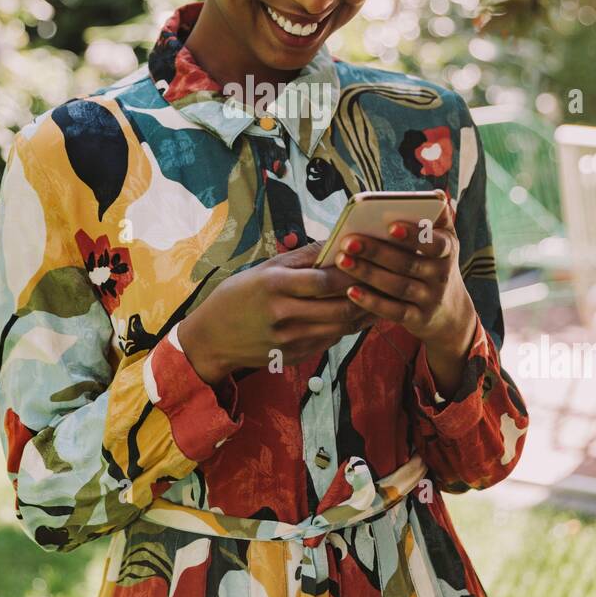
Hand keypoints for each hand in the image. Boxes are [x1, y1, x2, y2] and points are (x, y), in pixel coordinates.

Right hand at [177, 241, 377, 382]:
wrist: (212, 338)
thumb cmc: (238, 296)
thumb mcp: (264, 269)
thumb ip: (302, 257)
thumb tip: (336, 240)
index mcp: (274, 286)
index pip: (324, 281)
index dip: (350, 272)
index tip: (368, 260)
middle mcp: (284, 315)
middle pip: (340, 307)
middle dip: (366, 294)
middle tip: (383, 280)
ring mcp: (290, 339)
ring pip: (341, 327)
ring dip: (363, 312)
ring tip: (379, 296)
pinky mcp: (295, 356)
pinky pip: (331, 340)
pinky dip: (347, 327)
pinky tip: (357, 315)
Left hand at [331, 198, 477, 391]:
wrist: (450, 313)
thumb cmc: (436, 265)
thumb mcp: (444, 242)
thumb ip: (437, 219)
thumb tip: (433, 193)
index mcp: (447, 250)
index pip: (435, 243)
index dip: (414, 236)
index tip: (390, 226)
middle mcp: (442, 275)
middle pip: (408, 263)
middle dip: (377, 251)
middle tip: (348, 241)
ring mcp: (430, 299)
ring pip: (398, 286)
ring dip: (368, 273)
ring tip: (342, 260)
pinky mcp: (417, 320)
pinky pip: (393, 311)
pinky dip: (371, 302)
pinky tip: (350, 290)